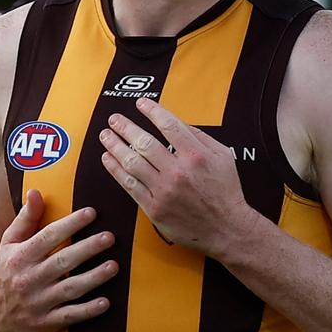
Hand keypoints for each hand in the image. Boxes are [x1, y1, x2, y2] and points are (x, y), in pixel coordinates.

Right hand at [0, 191, 118, 331]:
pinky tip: (106, 302)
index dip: (70, 224)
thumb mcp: (9, 244)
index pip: (48, 237)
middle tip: (110, 237)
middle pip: (62, 262)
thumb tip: (36, 191)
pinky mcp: (46, 323)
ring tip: (114, 266)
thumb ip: (26, 219)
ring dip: (94, 278)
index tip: (92, 212)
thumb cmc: (8, 270)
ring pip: (70, 289)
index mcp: (20, 257)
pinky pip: (70, 316)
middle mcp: (29, 279)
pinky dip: (88, 311)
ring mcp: (38, 303)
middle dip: (87, 249)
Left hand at [98, 97, 259, 256]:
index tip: (141, 103)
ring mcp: (164, 191)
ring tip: (106, 136)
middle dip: (125, 127)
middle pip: (144, 142)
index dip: (151, 111)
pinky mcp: (154, 208)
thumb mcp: (223, 156)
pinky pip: (129, 185)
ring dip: (115, 146)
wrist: (226, 228)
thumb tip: (178, 123)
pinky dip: (115, 170)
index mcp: (197, 156)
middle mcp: (178, 172)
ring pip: (132, 163)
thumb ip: (200, 137)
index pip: (169, 125)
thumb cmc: (225, 191)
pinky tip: (108, 159)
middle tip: (114, 119)